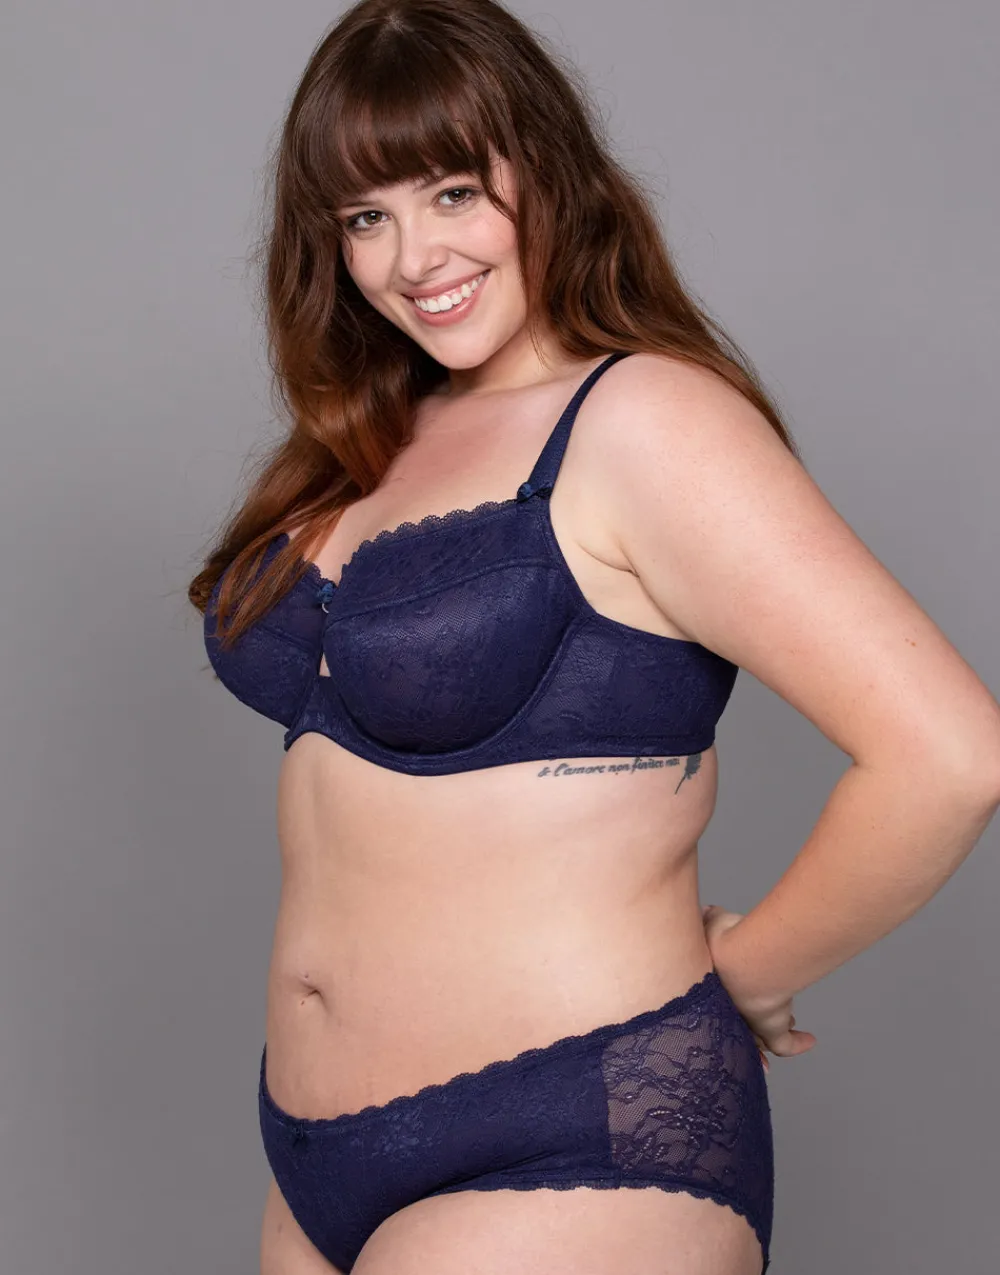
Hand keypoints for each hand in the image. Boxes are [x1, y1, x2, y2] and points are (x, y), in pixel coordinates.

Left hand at [701, 904, 817, 1071]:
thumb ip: (710, 916)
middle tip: (760, 1013)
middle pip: (739, 1021)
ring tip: (789, 1020)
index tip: (737, 992)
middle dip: (749, 1019)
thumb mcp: (714, 921)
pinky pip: (785, 1045)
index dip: (728, 997)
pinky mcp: (771, 1027)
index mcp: (714, 987)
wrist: (744, 959)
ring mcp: (751, 1021)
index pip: (718, 998)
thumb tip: (707, 909)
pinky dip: (797, 1043)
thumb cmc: (726, 940)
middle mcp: (730, 1009)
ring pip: (761, 1036)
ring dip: (773, 1030)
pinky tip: (809, 1040)